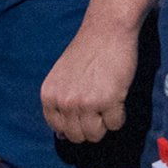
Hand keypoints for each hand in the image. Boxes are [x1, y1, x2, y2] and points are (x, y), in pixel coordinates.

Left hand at [40, 18, 138, 143]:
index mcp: (49, 95)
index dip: (74, 122)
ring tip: (106, 101)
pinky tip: (116, 95)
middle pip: (77, 137)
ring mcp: (85, 103)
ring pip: (95, 135)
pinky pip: (115, 125)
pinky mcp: (109, 101)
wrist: (106, 30)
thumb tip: (60, 136)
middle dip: (90, 126)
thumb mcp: (61, 76)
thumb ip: (59, 104)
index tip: (83, 108)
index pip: (59, 129)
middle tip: (97, 105)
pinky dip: (119, 115)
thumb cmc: (86, 52)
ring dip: (104, 123)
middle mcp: (64, 101)